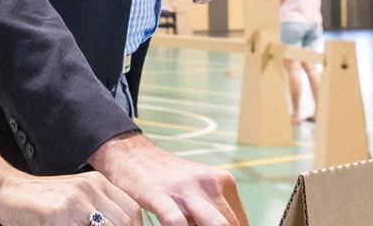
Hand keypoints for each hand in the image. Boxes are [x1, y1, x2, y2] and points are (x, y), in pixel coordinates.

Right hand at [0, 170, 140, 225]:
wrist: (6, 190)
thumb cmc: (39, 201)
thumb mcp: (74, 200)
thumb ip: (95, 213)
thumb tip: (121, 225)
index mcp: (96, 183)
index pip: (132, 210)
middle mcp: (89, 188)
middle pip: (124, 222)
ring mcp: (74, 201)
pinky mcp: (58, 215)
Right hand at [90, 132, 247, 225]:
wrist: (131, 153)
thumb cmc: (167, 178)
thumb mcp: (198, 188)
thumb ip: (213, 211)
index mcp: (223, 181)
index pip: (241, 223)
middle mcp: (208, 183)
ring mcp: (184, 189)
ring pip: (214, 225)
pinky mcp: (159, 195)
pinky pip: (177, 223)